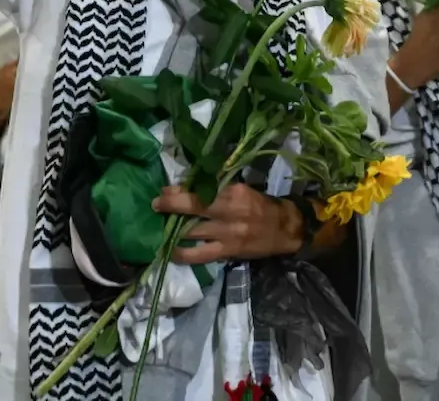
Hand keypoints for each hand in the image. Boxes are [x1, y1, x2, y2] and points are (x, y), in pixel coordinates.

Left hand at [152, 184, 301, 263]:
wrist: (284, 229)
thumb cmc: (260, 205)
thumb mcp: (241, 189)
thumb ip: (218, 186)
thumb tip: (189, 183)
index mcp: (233, 192)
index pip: (201, 187)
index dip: (179, 189)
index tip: (164, 189)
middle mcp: (229, 211)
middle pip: (193, 206)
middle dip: (170, 205)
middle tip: (155, 204)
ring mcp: (226, 234)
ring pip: (192, 231)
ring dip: (172, 229)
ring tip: (159, 226)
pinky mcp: (226, 252)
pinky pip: (199, 255)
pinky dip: (182, 254)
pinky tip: (170, 251)